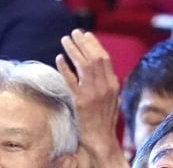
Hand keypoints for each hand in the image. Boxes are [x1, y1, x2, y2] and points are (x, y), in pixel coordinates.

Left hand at [57, 29, 128, 167]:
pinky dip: (66, 68)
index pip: (104, 58)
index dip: (95, 44)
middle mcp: (105, 86)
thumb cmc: (105, 118)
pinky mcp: (81, 101)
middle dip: (84, 43)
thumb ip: (106, 81)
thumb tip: (98, 66)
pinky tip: (59, 59)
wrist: (101, 138)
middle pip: (95, 58)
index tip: (86, 35)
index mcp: (113, 84)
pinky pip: (72, 81)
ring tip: (65, 40)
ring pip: (84, 65)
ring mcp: (93, 93)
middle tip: (74, 32)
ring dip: (74, 50)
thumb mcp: (112, 97)